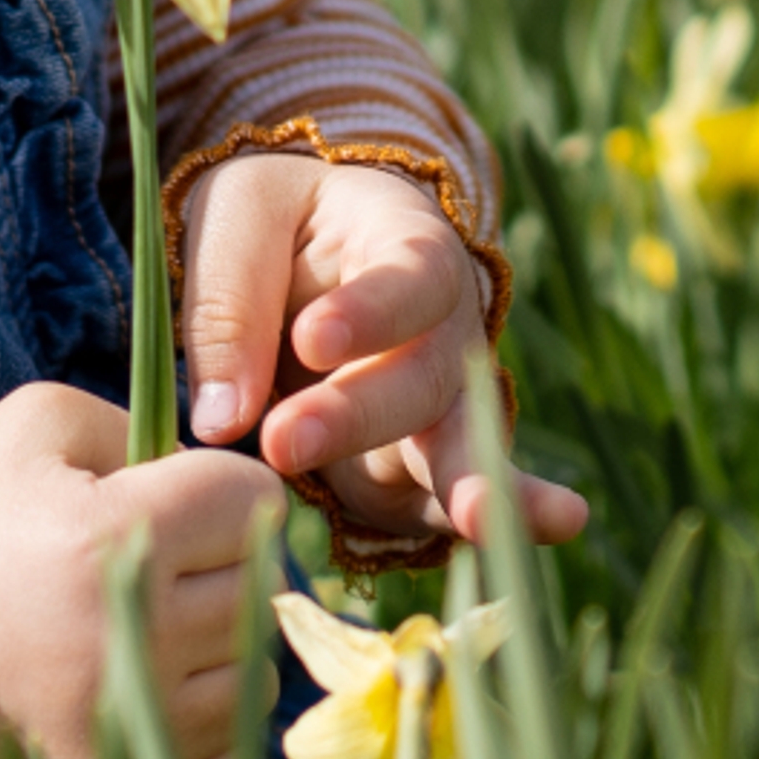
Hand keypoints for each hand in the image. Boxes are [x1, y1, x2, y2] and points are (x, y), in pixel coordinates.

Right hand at [0, 379, 285, 758]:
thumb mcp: (31, 429)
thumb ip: (135, 420)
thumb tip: (209, 467)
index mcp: (114, 537)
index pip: (254, 500)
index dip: (221, 491)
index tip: (180, 504)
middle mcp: (130, 638)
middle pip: (261, 592)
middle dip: (221, 571)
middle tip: (159, 572)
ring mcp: (126, 731)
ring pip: (252, 682)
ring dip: (217, 656)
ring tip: (147, 637)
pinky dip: (195, 731)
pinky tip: (139, 700)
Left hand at [178, 151, 588, 548]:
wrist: (297, 254)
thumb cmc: (271, 223)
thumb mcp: (237, 217)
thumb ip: (228, 303)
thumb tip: (223, 418)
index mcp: (406, 241)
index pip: (406, 276)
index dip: (368, 310)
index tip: (310, 339)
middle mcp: (445, 326)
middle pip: (425, 373)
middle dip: (358, 414)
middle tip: (283, 439)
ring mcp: (443, 402)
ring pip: (458, 443)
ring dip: (463, 483)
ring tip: (482, 518)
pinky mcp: (419, 470)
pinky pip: (448, 502)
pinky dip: (487, 527)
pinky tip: (535, 541)